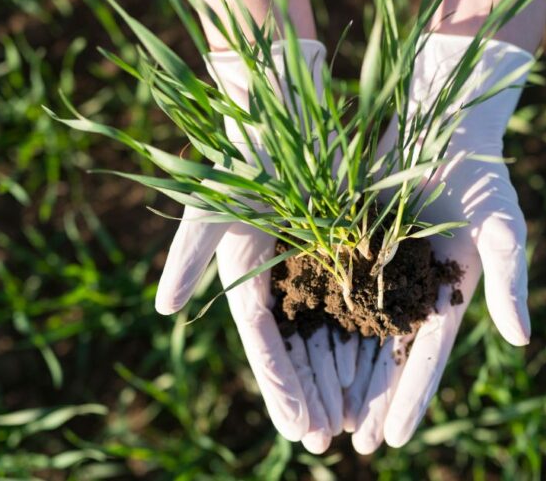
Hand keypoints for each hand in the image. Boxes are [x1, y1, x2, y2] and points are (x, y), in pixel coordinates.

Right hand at [154, 40, 349, 451]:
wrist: (280, 102)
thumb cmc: (242, 150)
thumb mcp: (213, 203)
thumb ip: (189, 256)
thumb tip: (163, 310)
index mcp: (245, 274)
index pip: (264, 345)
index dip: (280, 390)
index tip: (299, 431)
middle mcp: (278, 277)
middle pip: (297, 350)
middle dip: (311, 396)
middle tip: (328, 444)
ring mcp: (311, 263)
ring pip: (327, 333)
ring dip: (338, 376)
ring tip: (353, 421)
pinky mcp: (342, 245)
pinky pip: (358, 297)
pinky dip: (366, 332)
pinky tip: (382, 363)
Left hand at [348, 33, 533, 451]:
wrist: (442, 117)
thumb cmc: (481, 172)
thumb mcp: (503, 227)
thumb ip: (510, 281)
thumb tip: (521, 340)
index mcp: (449, 295)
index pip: (426, 357)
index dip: (411, 399)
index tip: (394, 440)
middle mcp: (410, 290)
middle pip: (385, 356)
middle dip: (372, 401)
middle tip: (353, 447)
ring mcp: (377, 268)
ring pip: (352, 332)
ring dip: (339, 373)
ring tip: (323, 415)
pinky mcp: (348, 241)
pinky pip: (327, 288)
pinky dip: (315, 321)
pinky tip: (296, 350)